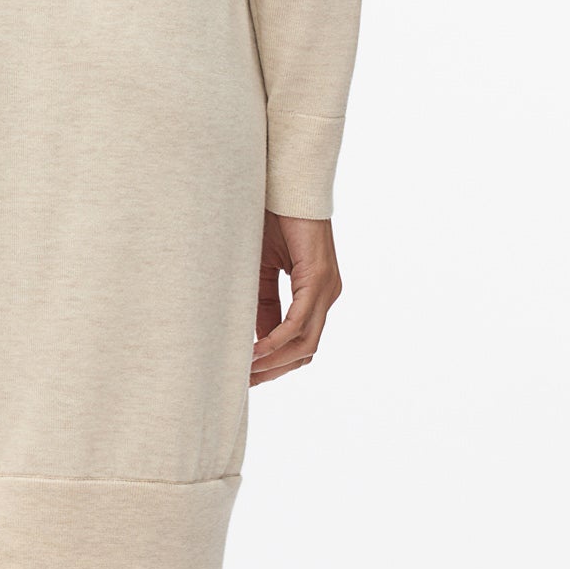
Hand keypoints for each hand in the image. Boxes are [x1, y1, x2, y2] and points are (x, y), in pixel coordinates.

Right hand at [252, 213, 340, 384]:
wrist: (285, 184)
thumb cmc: (272, 220)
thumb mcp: (262, 270)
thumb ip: (263, 303)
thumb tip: (257, 338)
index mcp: (315, 294)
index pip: (299, 342)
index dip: (273, 363)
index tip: (246, 376)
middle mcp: (326, 295)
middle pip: (304, 351)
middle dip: (273, 371)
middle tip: (242, 384)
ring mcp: (327, 289)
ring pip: (305, 342)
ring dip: (274, 361)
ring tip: (244, 370)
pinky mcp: (319, 279)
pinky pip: (299, 322)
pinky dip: (277, 340)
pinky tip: (256, 350)